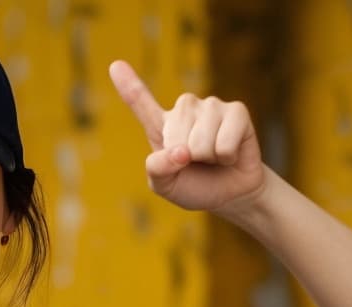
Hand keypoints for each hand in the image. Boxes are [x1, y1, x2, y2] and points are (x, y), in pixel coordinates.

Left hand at [108, 60, 265, 213]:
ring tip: (213, 158)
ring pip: (201, 139)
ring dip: (208, 158)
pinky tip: (230, 155)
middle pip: (175, 133)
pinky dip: (226, 155)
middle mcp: (185, 109)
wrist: (228, 194)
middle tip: (196, 162)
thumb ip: (158, 169)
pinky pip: (225, 139)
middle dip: (186, 157)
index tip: (115, 66)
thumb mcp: (165, 185)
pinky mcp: (236, 111)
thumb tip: (179, 152)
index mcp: (162, 127)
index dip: (129, 86)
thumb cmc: (194, 187)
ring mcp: (211, 106)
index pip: (141, 103)